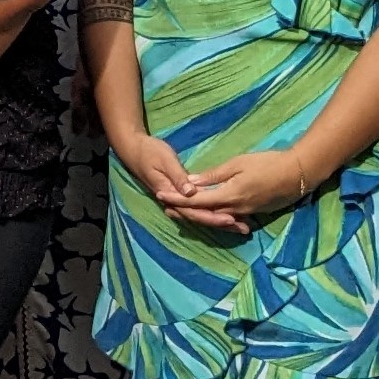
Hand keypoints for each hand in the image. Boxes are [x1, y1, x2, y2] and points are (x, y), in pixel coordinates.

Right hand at [114, 130, 244, 233]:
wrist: (134, 150)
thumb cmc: (150, 152)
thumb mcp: (165, 161)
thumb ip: (177, 177)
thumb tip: (191, 192)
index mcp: (170, 194)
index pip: (194, 210)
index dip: (212, 216)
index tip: (230, 220)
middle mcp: (175, 201)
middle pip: (200, 217)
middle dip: (222, 223)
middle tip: (244, 228)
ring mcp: (178, 199)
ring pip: (202, 215)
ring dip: (221, 221)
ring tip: (242, 226)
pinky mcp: (182, 195)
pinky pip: (200, 207)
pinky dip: (215, 212)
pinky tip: (230, 215)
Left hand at [173, 148, 315, 232]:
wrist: (299, 174)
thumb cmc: (269, 163)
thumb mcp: (238, 164)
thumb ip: (214, 175)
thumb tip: (191, 181)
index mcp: (229, 196)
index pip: (196, 200)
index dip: (177, 199)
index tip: (160, 195)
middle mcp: (235, 209)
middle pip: (203, 214)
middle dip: (183, 211)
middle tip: (164, 207)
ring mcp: (245, 213)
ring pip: (215, 218)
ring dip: (197, 216)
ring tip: (179, 212)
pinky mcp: (253, 213)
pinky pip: (228, 219)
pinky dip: (214, 218)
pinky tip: (206, 215)